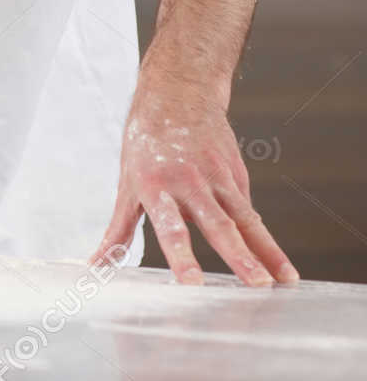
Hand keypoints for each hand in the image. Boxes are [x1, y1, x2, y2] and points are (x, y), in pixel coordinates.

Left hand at [89, 74, 299, 287]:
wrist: (178, 94)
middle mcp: (190, 182)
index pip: (170, 228)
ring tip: (284, 281)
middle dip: (239, 257)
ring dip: (267, 251)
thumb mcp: (127, 185)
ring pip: (246, 219)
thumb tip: (95, 266)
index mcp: (156, 187)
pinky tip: (280, 267)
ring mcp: (218, 178)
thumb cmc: (146, 144)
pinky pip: (251, 211)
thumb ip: (119, 232)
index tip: (193, 283)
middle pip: (218, 224)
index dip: (181, 255)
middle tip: (256, 286)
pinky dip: (266, 239)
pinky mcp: (237, 174)